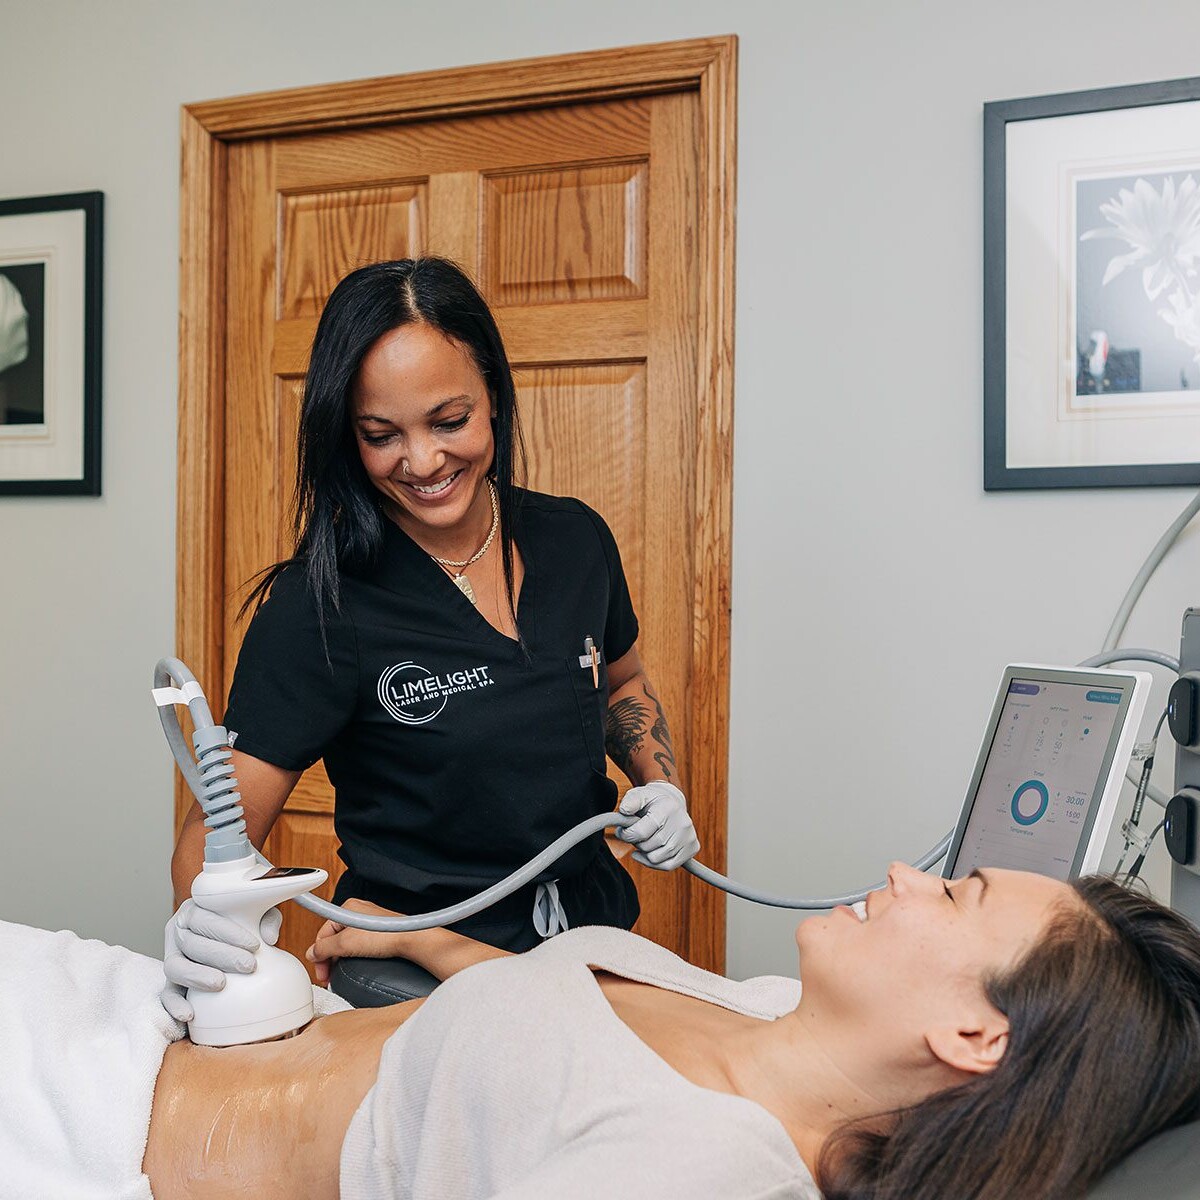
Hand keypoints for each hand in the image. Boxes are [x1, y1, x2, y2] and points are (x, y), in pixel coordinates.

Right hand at [160, 900, 282, 1023]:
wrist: (228, 936)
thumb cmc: (242, 921)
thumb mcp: (256, 913)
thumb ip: (266, 919)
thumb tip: (270, 938)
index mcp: (193, 910)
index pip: (202, 918)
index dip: (227, 932)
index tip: (254, 944)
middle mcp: (177, 932)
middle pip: (190, 943)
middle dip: (221, 955)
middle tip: (249, 966)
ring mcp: (172, 957)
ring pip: (175, 967)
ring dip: (197, 976)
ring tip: (221, 984)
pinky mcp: (171, 982)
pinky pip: (167, 994)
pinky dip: (174, 1005)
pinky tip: (189, 1014)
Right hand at [305, 898, 408, 985]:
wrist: (411, 939)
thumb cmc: (384, 935)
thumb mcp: (345, 943)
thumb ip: (324, 948)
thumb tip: (312, 953)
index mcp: (347, 907)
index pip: (323, 933)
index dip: (319, 955)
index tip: (322, 972)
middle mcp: (358, 911)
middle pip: (334, 938)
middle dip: (330, 959)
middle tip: (330, 976)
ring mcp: (369, 921)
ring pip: (346, 942)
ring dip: (341, 959)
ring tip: (342, 972)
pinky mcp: (379, 931)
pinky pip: (359, 944)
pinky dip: (354, 955)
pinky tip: (356, 964)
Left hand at [616, 780, 699, 870]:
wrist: (672, 801)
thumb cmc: (652, 801)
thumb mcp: (639, 795)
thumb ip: (629, 801)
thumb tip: (624, 810)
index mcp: (667, 809)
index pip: (640, 833)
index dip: (626, 835)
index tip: (622, 831)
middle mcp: (682, 823)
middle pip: (647, 847)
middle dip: (636, 842)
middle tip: (636, 834)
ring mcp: (689, 837)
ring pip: (656, 859)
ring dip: (645, 852)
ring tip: (645, 840)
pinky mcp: (693, 848)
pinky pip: (668, 866)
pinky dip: (654, 863)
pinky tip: (648, 853)